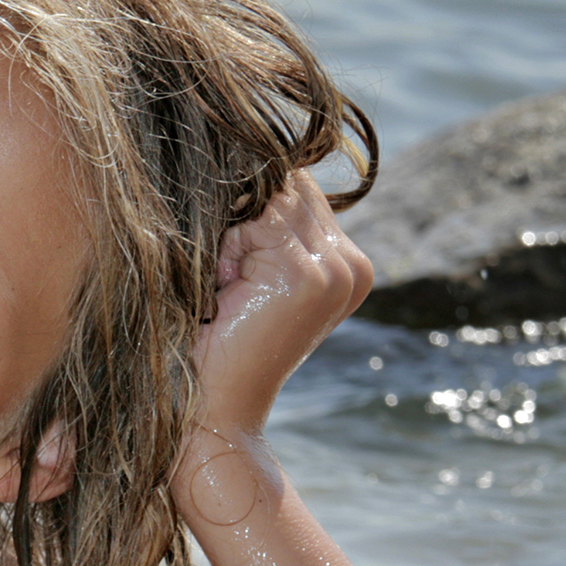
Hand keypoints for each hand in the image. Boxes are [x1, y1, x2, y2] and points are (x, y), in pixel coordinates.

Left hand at [189, 171, 371, 439]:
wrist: (213, 409)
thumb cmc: (215, 343)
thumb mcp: (249, 275)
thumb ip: (263, 224)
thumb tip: (240, 155)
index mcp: (348, 263)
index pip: (299, 189)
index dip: (251, 206)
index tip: (227, 261)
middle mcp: (352, 263)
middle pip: (288, 187)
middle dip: (242, 217)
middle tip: (223, 278)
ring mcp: (335, 268)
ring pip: (269, 199)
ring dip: (231, 236)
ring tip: (224, 288)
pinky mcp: (307, 275)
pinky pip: (253, 221)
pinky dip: (225, 251)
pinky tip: (224, 294)